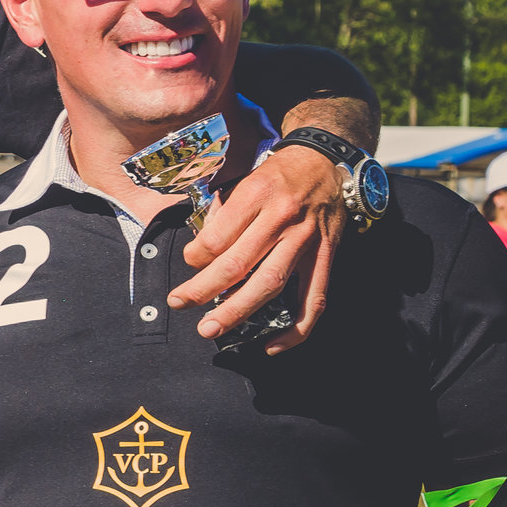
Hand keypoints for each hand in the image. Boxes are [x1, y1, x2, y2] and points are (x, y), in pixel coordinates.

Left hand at [172, 143, 338, 351]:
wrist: (326, 161)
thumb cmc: (277, 174)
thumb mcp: (244, 181)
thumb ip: (223, 216)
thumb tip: (199, 255)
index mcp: (257, 195)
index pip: (218, 236)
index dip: (196, 256)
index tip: (189, 263)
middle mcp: (282, 218)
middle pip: (238, 264)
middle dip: (204, 290)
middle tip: (179, 304)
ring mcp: (307, 240)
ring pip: (269, 283)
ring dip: (237, 311)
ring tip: (210, 329)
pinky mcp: (327, 256)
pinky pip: (314, 299)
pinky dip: (296, 328)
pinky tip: (273, 345)